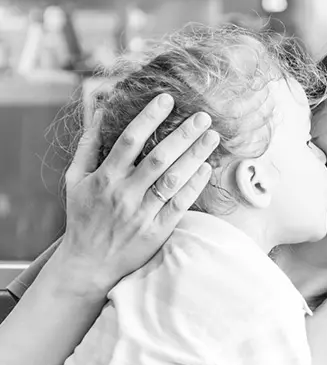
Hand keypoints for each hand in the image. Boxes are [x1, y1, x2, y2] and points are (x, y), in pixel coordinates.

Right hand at [56, 94, 219, 296]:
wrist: (88, 265)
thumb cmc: (83, 217)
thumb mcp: (75, 180)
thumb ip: (87, 147)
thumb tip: (98, 113)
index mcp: (105, 178)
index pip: (129, 140)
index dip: (149, 118)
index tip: (167, 100)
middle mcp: (124, 194)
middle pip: (158, 158)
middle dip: (182, 135)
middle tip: (203, 116)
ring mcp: (142, 213)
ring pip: (172, 179)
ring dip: (194, 156)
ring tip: (212, 137)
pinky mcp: (157, 230)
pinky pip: (179, 204)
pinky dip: (193, 185)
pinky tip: (207, 168)